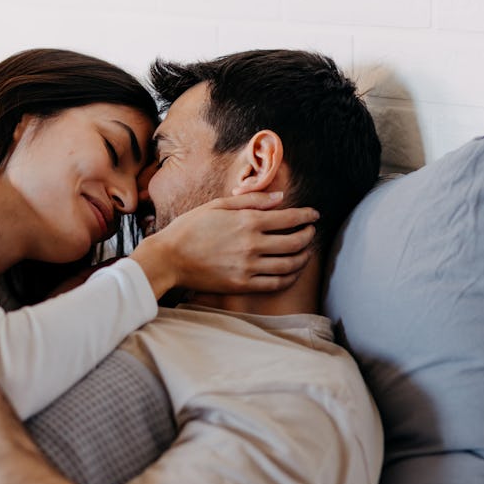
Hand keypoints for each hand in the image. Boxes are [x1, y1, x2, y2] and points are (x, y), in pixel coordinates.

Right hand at [131, 191, 318, 296]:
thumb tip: (280, 198)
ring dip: (304, 257)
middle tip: (311, 231)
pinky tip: (293, 270)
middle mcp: (252, 245)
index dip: (307, 216)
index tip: (314, 215)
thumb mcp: (218, 205)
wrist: (168, 259)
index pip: (289, 219)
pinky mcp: (243, 285)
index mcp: (247, 222)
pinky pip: (276, 283)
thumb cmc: (190, 228)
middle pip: (295, 242)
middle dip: (308, 235)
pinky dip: (290, 277)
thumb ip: (252, 201)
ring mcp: (249, 267)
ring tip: (306, 251)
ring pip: (290, 264)